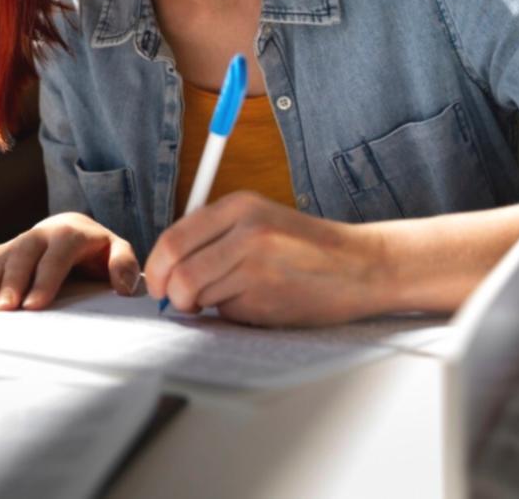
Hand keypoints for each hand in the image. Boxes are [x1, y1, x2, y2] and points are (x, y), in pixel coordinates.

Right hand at [0, 212, 138, 310]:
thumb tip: (124, 287)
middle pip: (23, 256)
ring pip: (2, 258)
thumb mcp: (119, 250)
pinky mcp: (8, 248)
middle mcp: (41, 232)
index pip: (56, 257)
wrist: (76, 227)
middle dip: (12, 283)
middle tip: (4, 309)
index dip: (44, 281)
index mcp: (70, 231)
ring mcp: (21, 240)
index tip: (34, 306)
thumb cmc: (98, 248)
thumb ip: (124, 264)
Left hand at [143, 191, 386, 325]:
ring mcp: (257, 264)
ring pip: (198, 293)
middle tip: (179, 302)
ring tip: (232, 297)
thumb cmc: (305, 248)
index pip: (173, 238)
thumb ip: (213, 235)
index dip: (156, 267)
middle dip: (170, 293)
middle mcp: (246, 230)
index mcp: (238, 206)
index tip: (156, 283)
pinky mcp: (268, 296)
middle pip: (178, 270)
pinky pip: (227, 311)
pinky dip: (232, 313)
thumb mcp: (258, 220)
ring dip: (204, 304)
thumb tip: (165, 267)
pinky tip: (258, 303)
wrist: (362, 266)